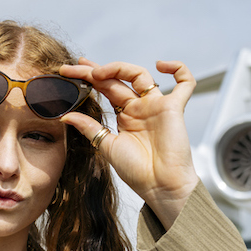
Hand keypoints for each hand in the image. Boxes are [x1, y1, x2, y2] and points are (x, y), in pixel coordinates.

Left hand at [60, 59, 198, 227]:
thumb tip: (66, 116)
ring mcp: (156, 105)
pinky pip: (185, 83)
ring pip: (140, 75)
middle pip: (117, 79)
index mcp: (125, 116)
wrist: (159, 186)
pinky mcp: (174, 107)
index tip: (67, 72)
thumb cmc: (137, 171)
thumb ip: (88, 127)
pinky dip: (179, 69)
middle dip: (95, 71)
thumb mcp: (106, 146)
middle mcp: (140, 107)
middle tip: (75, 66)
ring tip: (98, 72)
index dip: (87, 78)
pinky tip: (161, 64)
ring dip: (119, 68)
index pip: (105, 89)